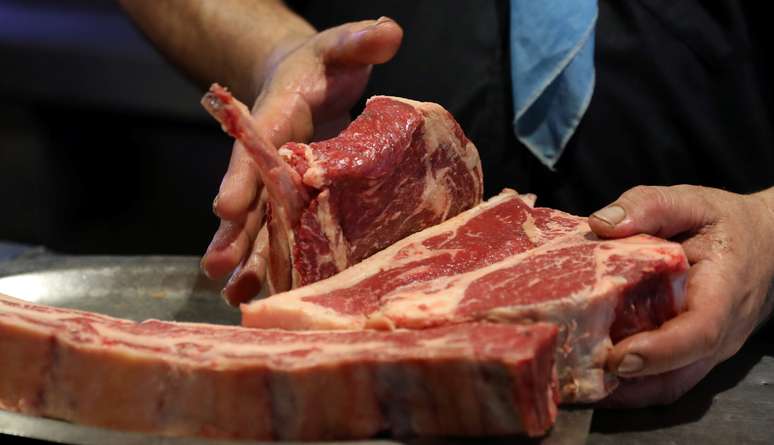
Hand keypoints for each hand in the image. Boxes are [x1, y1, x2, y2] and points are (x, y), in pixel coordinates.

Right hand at [201, 17, 402, 280]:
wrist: (310, 82)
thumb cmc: (326, 65)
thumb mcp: (342, 47)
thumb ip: (360, 41)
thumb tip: (389, 32)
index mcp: (277, 118)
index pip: (255, 148)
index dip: (241, 177)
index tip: (225, 206)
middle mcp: (271, 156)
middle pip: (250, 197)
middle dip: (234, 233)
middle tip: (217, 267)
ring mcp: (281, 185)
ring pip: (261, 225)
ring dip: (248, 259)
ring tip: (233, 294)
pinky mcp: (296, 202)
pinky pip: (282, 235)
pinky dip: (273, 263)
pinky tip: (262, 294)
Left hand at [588, 185, 773, 406]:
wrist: (765, 246)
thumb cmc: (726, 225)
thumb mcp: (691, 202)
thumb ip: (649, 206)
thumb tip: (600, 224)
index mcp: (722, 293)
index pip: (699, 333)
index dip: (659, 351)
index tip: (619, 357)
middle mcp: (718, 333)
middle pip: (675, 376)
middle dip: (626, 385)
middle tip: (575, 371)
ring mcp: (705, 351)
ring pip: (665, 386)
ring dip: (620, 390)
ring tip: (572, 375)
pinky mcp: (689, 355)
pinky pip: (660, 377)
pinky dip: (625, 382)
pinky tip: (587, 367)